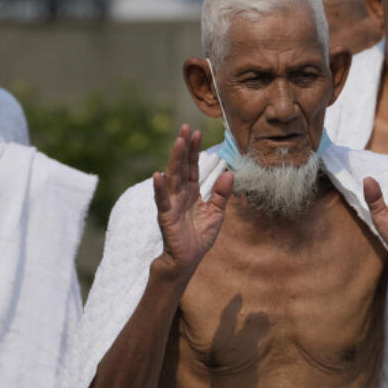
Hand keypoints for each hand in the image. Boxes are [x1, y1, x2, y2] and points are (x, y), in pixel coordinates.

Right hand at [153, 124, 233, 275]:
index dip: (194, 150)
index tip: (196, 132)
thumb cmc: (198, 237)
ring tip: (177, 142)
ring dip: (174, 159)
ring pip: (173, 177)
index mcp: (192, 192)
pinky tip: (157, 175)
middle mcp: (180, 194)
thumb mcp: (216, 213)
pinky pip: (162, 200)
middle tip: (185, 127)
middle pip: (181, 166)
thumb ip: (222, 194)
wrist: (188, 260)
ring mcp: (172, 204)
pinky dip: (159, 188)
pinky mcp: (166, 216)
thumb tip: (229, 173)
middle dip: (183, 147)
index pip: (192, 167)